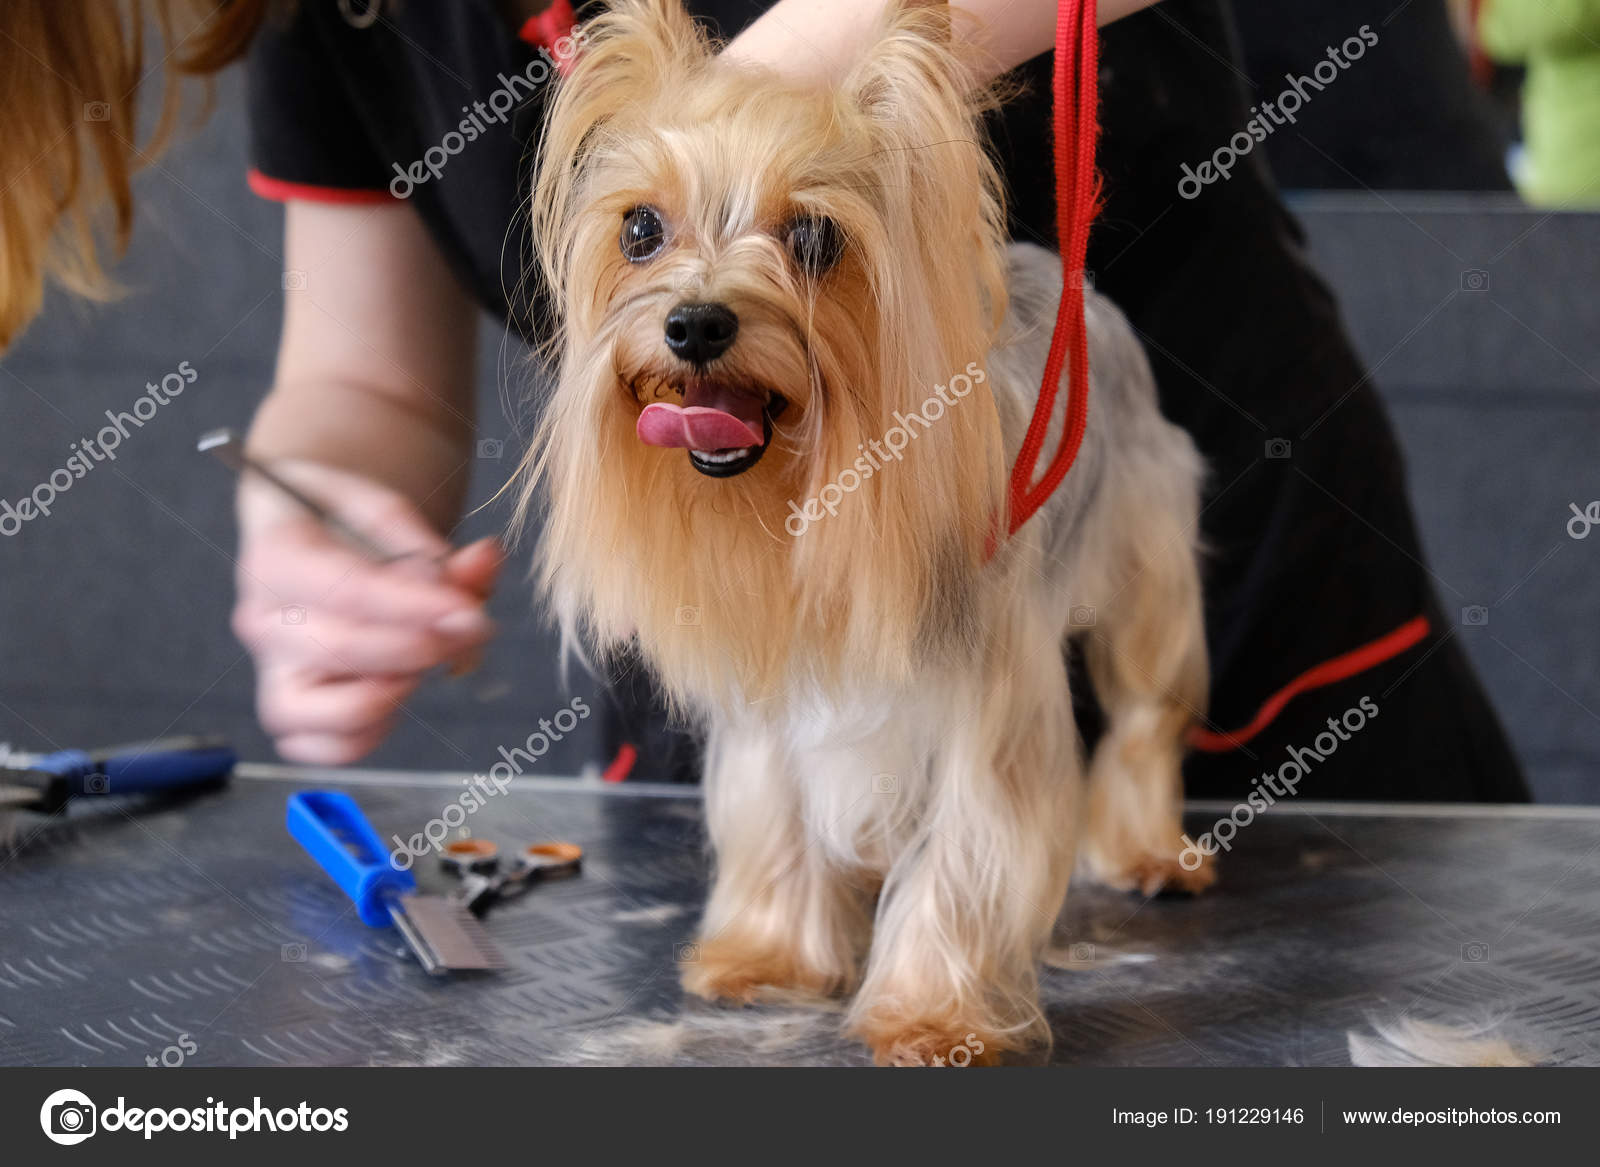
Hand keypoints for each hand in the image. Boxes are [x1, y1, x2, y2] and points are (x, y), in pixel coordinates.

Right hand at [231, 461, 501, 763]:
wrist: (309, 536)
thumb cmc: (344, 520)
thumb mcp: (381, 507)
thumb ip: (433, 543)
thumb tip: (485, 560)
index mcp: (276, 554)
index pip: (347, 591)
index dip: (417, 606)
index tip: (469, 609)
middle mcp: (264, 618)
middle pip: (344, 650)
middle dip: (424, 644)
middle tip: (473, 625)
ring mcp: (273, 671)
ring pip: (330, 712)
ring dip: (398, 690)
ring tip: (428, 656)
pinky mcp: (288, 711)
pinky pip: (329, 747)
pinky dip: (374, 731)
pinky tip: (399, 687)